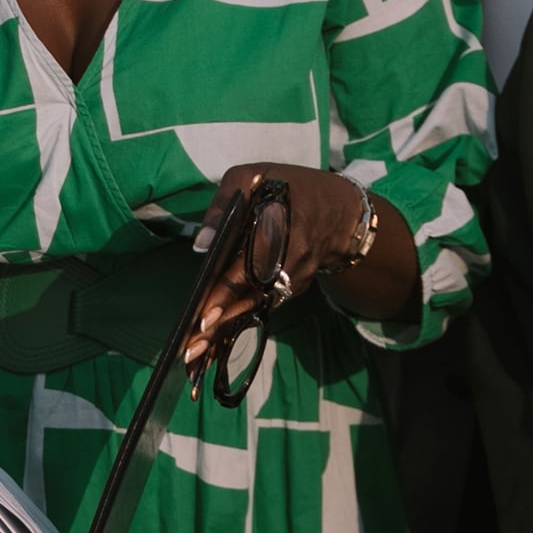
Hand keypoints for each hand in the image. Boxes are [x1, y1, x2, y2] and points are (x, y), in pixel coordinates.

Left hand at [192, 162, 414, 345]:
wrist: (342, 212)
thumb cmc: (289, 188)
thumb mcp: (253, 176)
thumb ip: (225, 204)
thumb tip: (202, 245)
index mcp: (280, 233)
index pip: (248, 269)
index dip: (226, 293)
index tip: (204, 317)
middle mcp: (288, 265)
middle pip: (249, 298)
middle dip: (220, 325)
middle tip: (190, 351)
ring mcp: (290, 282)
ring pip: (253, 308)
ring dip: (224, 332)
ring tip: (194, 355)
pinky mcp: (289, 290)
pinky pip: (259, 306)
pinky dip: (236, 323)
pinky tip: (212, 344)